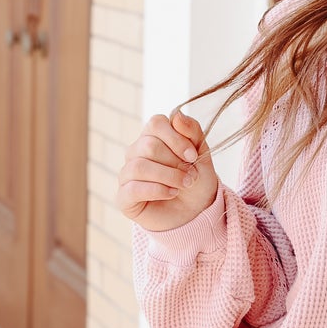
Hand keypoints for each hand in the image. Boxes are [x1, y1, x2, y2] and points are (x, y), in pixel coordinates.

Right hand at [116, 108, 219, 229]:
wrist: (196, 212)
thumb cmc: (196, 179)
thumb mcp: (202, 154)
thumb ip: (192, 132)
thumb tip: (177, 115)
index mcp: (153, 136)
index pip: (156, 123)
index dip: (176, 138)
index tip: (193, 155)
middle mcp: (135, 153)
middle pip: (148, 146)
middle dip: (175, 162)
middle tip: (191, 175)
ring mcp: (127, 174)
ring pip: (139, 167)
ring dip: (168, 176)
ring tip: (184, 185)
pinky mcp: (124, 197)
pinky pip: (133, 188)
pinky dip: (157, 190)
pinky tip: (172, 193)